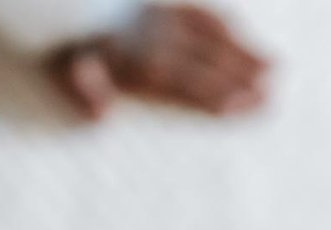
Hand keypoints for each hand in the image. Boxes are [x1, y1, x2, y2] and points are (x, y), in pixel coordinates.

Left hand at [49, 4, 270, 120]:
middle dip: (239, 80)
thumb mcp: (60, 69)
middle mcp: (154, 36)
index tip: (242, 106)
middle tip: (272, 98)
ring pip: (209, 34)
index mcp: (133, 58)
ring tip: (274, 67)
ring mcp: (158, 16)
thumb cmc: (57, 40)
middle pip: (205, 61)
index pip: (182, 80)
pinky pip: (196, 10)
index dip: (212, 93)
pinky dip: (219, 21)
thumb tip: (101, 117)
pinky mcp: (156, 4)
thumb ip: (84, 90)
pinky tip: (235, 27)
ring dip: (242, 51)